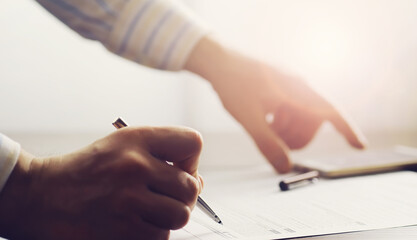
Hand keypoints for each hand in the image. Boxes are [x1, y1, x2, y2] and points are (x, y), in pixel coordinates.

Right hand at [0, 126, 202, 239]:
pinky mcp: (123, 232)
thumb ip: (162, 156)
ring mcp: (128, 200)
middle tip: (162, 196)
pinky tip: (134, 224)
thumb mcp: (122, 146)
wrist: (43, 197)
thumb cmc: (88, 171)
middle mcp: (134, 166)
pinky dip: (152, 234)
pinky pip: (161, 237)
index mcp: (136, 139)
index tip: (177, 170)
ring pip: (180, 215)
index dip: (191, 160)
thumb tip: (199, 183)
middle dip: (182, 196)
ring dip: (168, 218)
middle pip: (191, 187)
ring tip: (148, 212)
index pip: (193, 142)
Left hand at [186, 36, 366, 172]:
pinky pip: (291, 111)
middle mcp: (299, 86)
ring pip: (301, 119)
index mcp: (298, 90)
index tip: (360, 145)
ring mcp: (290, 86)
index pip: (331, 112)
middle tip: (272, 139)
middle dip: (295, 137)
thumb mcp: (249, 119)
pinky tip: (264, 120)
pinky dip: (281, 122)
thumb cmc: (233, 85)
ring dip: (286, 130)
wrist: (217, 60)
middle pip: (313, 123)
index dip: (347, 130)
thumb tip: (285, 168)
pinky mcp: (281, 88)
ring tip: (265, 127)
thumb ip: (268, 145)